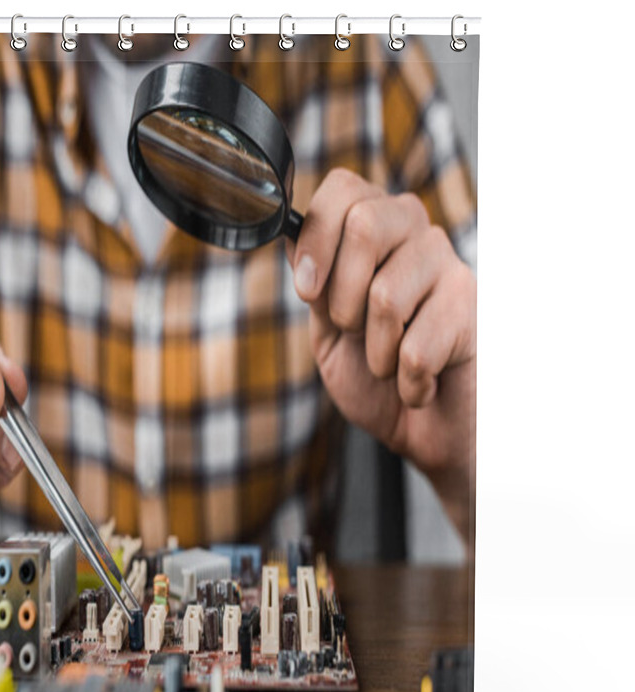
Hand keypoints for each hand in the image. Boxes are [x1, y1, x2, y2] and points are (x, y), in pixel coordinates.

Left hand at [287, 168, 475, 539]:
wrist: (426, 431)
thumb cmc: (377, 378)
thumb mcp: (329, 329)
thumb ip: (315, 283)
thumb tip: (291, 236)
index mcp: (376, 232)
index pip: (344, 188)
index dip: (316, 237)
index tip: (308, 290)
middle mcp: (416, 237)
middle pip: (365, 223)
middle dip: (342, 298)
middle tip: (355, 332)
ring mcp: (450, 269)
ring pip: (385, 295)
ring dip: (375, 353)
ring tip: (391, 364)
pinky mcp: (473, 310)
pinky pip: (415, 349)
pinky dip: (406, 384)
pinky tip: (421, 385)